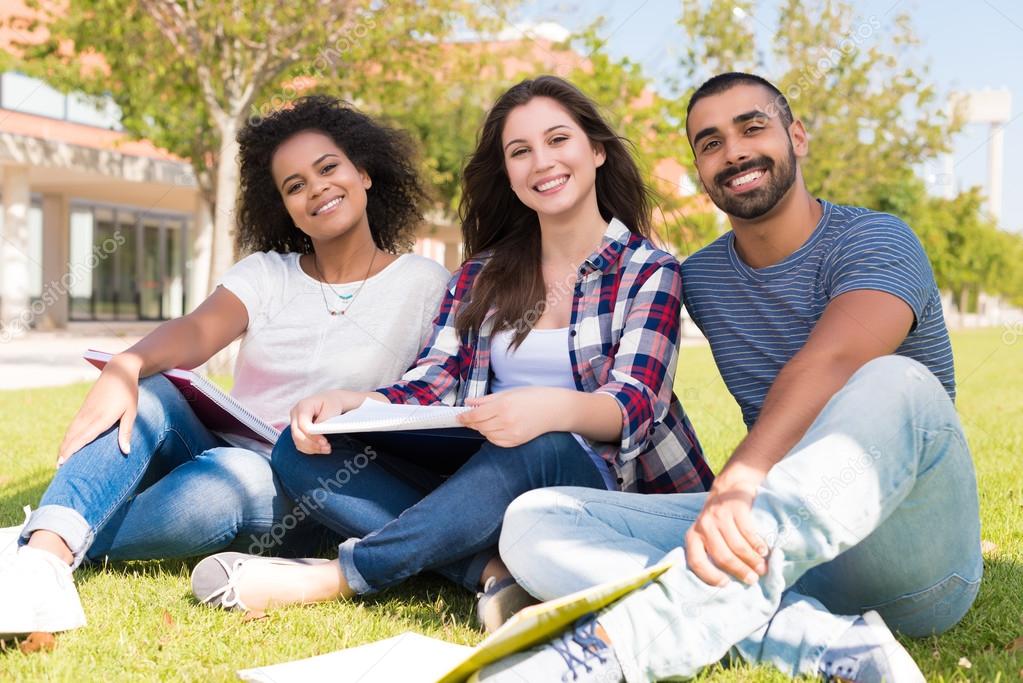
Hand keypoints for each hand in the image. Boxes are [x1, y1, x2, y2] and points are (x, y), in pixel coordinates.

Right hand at [57, 354, 142, 464]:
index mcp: (102, 418)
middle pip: (73, 436)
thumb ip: (126, 432)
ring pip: (71, 429)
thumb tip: (126, 451)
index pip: (83, 437)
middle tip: (58, 467)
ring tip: (60, 458)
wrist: (118, 371)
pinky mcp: (84, 407)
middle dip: (64, 451)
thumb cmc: (128, 392)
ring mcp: (85, 410)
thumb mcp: (131, 412)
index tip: (63, 462)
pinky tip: (67, 441)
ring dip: (64, 443)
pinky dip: (68, 434)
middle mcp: (90, 415)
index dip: (72, 450)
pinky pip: (74, 423)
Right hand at [290, 390, 372, 454]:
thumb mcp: (332, 408)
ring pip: (297, 441)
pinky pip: (299, 443)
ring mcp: (294, 422)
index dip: (312, 435)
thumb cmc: (332, 403)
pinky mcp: (297, 431)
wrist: (329, 401)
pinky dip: (310, 449)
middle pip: (297, 434)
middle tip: (327, 448)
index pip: (302, 424)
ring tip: (327, 449)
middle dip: (312, 444)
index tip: (324, 442)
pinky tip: (321, 449)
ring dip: (312, 448)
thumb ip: (323, 420)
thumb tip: (318, 431)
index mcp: (303, 406)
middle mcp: (295, 414)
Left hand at [458, 387, 561, 447]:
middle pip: (479, 426)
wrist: (554, 409)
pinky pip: (496, 442)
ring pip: (486, 434)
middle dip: (471, 422)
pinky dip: (491, 436)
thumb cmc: (533, 397)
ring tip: (485, 420)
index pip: (476, 415)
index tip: (458, 417)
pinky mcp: (517, 441)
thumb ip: (486, 400)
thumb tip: (469, 402)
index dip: (464, 417)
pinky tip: (495, 428)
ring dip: (482, 428)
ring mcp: (512, 433)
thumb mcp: (508, 393)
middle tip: (468, 418)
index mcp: (503, 405)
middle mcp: (507, 421)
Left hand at [685, 466, 769, 586]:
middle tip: (753, 580)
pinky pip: (747, 531)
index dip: (709, 575)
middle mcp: (704, 526)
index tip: (725, 584)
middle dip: (739, 571)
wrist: (731, 484)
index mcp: (694, 536)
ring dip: (752, 560)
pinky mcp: (734, 508)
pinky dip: (757, 544)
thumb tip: (730, 580)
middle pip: (722, 555)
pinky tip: (764, 551)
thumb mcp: (709, 532)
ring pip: (736, 545)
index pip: (695, 561)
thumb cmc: (721, 517)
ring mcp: (719, 515)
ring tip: (762, 568)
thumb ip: (713, 549)